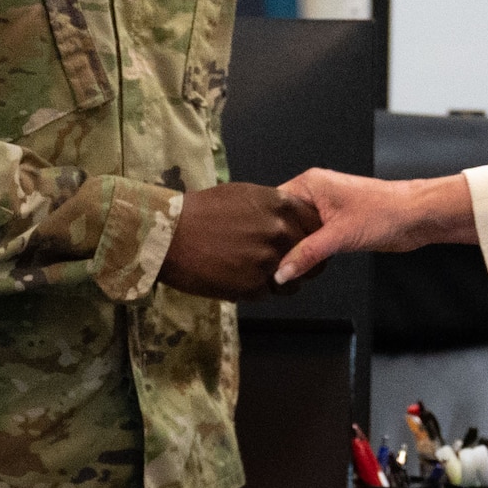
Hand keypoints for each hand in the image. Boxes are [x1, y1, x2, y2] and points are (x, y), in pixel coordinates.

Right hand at [158, 182, 319, 300]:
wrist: (170, 235)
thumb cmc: (202, 210)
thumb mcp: (244, 195)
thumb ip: (273, 208)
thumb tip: (289, 219)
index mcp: (281, 205)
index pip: (316, 223)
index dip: (311, 234)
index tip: (305, 242)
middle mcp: (280, 232)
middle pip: (310, 253)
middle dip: (301, 260)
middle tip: (285, 263)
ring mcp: (269, 260)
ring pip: (294, 278)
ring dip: (283, 279)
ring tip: (260, 273)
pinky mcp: (253, 286)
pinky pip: (270, 292)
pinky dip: (258, 289)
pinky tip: (240, 278)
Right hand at [273, 170, 475, 284]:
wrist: (417, 217)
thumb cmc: (387, 211)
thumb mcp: (339, 235)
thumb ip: (306, 254)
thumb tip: (281, 271)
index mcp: (311, 184)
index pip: (273, 203)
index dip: (263, 225)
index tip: (253, 246)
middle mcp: (316, 193)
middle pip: (283, 219)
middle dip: (277, 240)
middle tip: (266, 261)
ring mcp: (327, 209)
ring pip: (298, 231)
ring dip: (293, 247)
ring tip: (281, 265)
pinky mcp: (337, 224)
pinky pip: (312, 238)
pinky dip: (307, 251)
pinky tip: (302, 264)